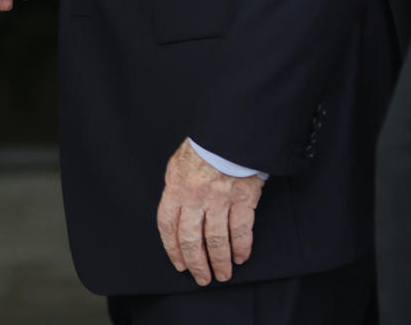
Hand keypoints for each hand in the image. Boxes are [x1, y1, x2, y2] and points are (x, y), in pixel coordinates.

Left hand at [156, 139, 263, 285]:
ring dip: (219, 262)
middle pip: (191, 239)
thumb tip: (175, 210)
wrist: (231, 131)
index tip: (179, 264)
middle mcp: (195, 197)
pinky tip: (241, 258)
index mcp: (176, 188)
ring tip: (222, 275)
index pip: (168, 225)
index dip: (172, 248)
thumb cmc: (204, 146)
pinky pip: (241, 231)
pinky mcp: (243, 199)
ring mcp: (219, 200)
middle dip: (196, 263)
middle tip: (202, 278)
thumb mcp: (178, 163)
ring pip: (216, 240)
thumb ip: (175, 188)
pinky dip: (241, 248)